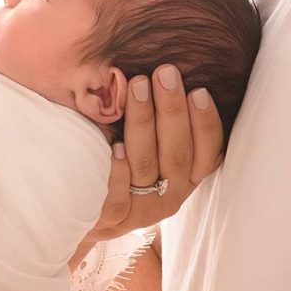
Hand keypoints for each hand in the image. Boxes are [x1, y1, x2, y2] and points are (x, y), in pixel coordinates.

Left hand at [83, 64, 222, 243]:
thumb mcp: (149, 145)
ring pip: (146, 165)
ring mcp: (143, 210)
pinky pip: (118, 195)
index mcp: (187, 177)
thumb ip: (163, 119)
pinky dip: (118, 170)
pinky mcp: (114, 219)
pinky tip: (114, 146)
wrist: (83, 213)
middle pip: (177, 152)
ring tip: (137, 86)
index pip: (207, 152)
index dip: (206, 124)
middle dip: (172, 109)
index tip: (199, 91)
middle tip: (165, 73)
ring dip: (143, 122)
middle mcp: (171, 195)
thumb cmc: (121, 165)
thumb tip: (166, 71)